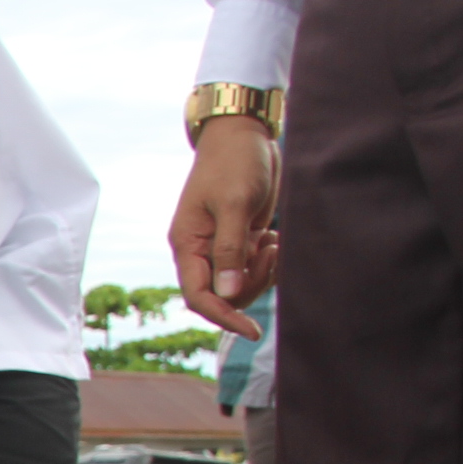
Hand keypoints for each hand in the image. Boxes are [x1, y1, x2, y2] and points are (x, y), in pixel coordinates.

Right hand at [167, 115, 280, 337]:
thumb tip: (228, 292)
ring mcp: (220, 246)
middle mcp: (200, 250)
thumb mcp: (235, 203)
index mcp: (188, 244)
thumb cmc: (235, 162)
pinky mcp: (240, 240)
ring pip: (239, 285)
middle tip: (271, 254)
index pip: (199, 296)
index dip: (222, 316)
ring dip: (262, 274)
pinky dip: (268, 263)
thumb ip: (231, 249)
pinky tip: (274, 238)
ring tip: (273, 243)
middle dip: (251, 286)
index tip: (250, 329)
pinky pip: (252, 269)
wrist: (244, 134)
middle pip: (221, 295)